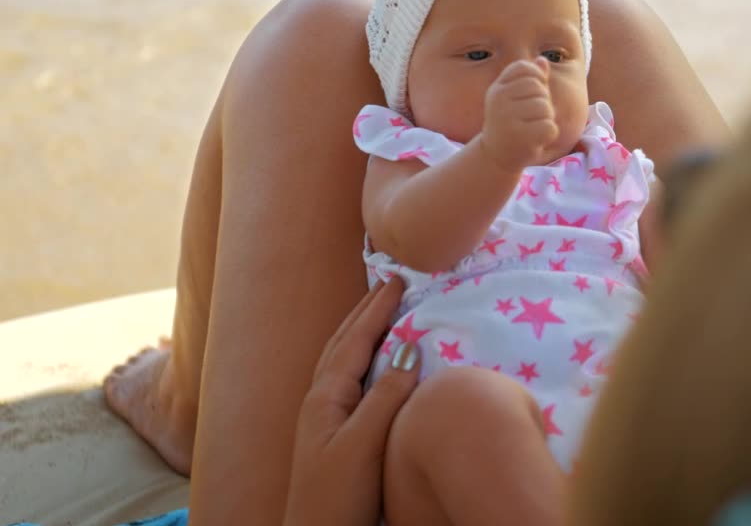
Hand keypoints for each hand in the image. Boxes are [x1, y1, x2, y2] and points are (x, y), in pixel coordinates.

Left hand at [283, 277, 419, 525]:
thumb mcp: (364, 443)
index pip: (356, 339)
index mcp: (326, 396)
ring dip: (362, 330)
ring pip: (343, 359)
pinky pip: (350, 378)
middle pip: (343, 341)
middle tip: (391, 282)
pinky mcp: (334, 434)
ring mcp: (324, 418)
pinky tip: (375, 365)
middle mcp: (321, 400)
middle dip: (366, 310)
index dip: (378, 308)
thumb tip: (407, 348)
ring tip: (382, 311)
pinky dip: (364, 357)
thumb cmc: (338, 495)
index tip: (400, 278)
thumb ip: (385, 395)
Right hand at [481, 58, 559, 171]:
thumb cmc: (510, 123)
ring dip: (546, 119)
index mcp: (497, 88)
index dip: (537, 77)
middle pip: (539, 88)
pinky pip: (550, 127)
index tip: (532, 93)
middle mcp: (499, 101)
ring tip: (532, 128)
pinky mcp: (521, 137)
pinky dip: (549, 135)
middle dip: (543, 102)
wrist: (497, 156)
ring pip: (546, 108)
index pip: (524, 68)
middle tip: (531, 116)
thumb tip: (542, 61)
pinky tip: (536, 139)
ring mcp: (508, 119)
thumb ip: (531, 79)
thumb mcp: (515, 98)